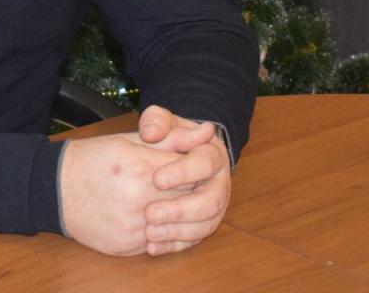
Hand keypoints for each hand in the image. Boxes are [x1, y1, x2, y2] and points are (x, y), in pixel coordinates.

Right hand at [59, 133, 187, 255]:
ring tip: (175, 202)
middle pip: (187, 199)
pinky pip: (160, 243)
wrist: (55, 189)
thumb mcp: (131, 141)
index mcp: (141, 168)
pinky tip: (160, 219)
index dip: (196, 169)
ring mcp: (133, 226)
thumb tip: (209, 131)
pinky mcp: (127, 246)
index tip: (196, 165)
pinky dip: (165, 232)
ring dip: (182, 215)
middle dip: (193, 191)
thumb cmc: (93, 159)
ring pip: (177, 225)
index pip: (191, 171)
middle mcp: (138, 200)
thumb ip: (173, 138)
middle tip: (190, 184)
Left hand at [137, 105, 231, 255]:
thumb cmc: (165, 136)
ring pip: (206, 224)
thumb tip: (153, 132)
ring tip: (149, 233)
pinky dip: (174, 246)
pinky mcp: (203, 224)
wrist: (172, 155)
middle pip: (211, 201)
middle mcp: (219, 182)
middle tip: (150, 213)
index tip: (156, 179)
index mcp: (212, 153)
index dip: (182, 172)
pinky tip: (153, 247)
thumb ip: (156, 122)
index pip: (205, 163)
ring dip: (178, 231)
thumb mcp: (161, 122)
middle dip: (181, 209)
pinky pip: (195, 240)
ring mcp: (214, 206)